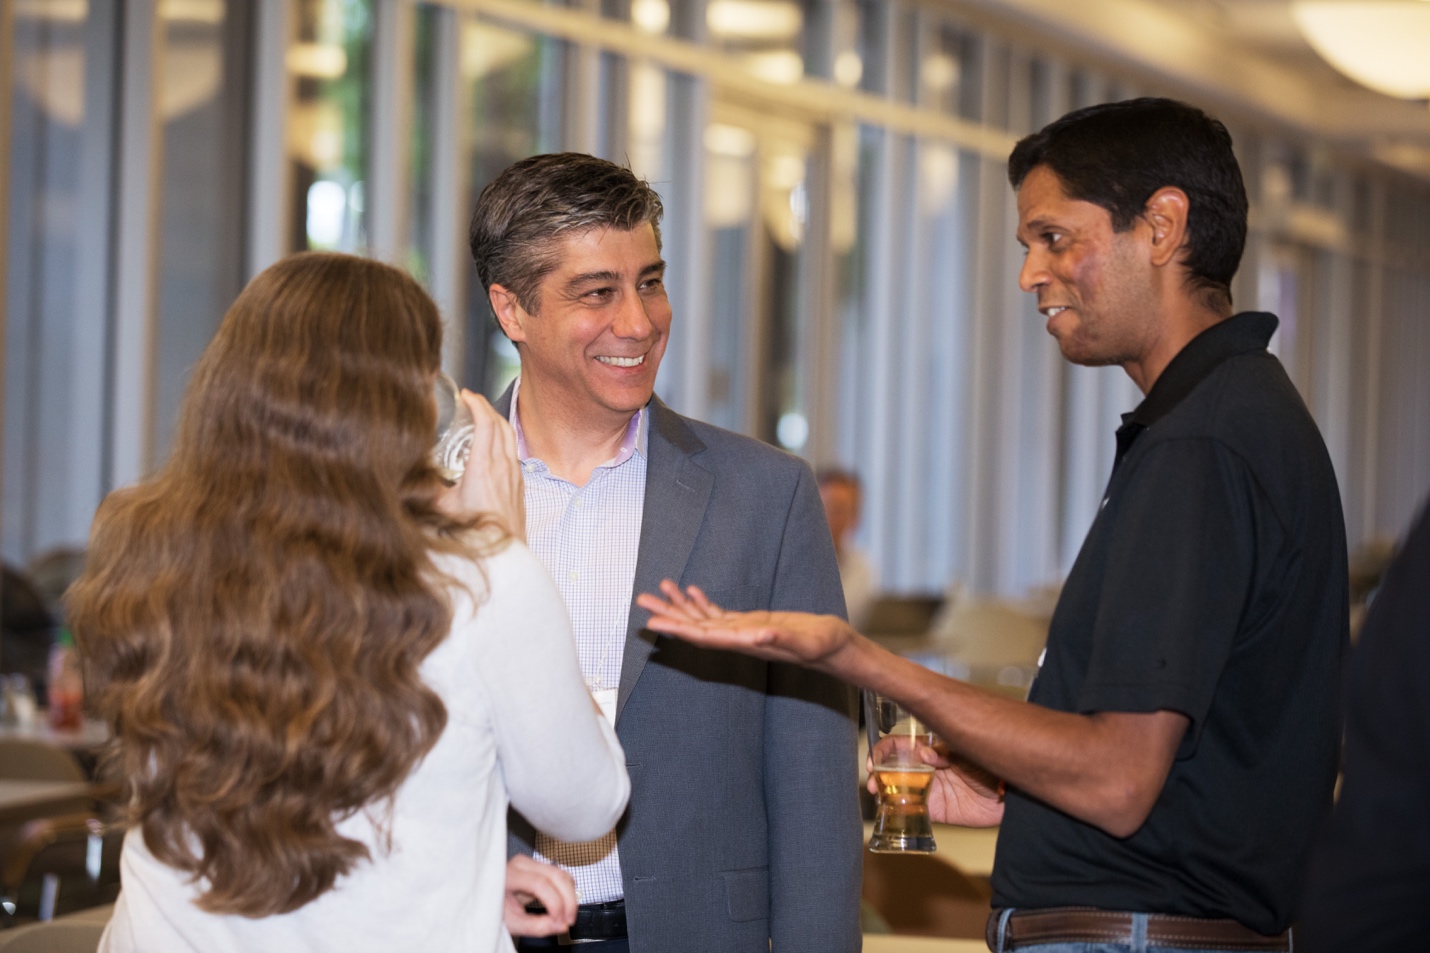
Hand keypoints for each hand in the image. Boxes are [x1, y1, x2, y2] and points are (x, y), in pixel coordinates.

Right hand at [438, 390, 525, 542]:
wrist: (505, 552)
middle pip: (500, 424)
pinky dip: (503, 438)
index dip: (477, 404)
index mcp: (484, 466)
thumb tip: (403, 479)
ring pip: (510, 436)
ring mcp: (515, 474)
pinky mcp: (519, 484)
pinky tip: (493, 446)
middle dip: (486, 407)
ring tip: (482, 418)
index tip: (466, 395)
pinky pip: (513, 451)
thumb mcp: (442, 509)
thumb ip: (424, 491)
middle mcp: (503, 466)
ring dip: (497, 421)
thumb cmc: (475, 533)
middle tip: (472, 401)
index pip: (486, 423)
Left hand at [502, 855, 576, 937]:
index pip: (540, 883)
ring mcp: (531, 863)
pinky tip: (564, 907)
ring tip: (567, 916)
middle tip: (569, 921)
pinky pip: (560, 875)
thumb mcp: (512, 923)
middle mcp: (522, 864)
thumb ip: (536, 926)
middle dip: (568, 900)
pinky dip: (567, 891)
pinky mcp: (539, 867)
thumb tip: (561, 926)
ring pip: (562, 874)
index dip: (554, 903)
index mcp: (510, 875)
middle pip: (556, 875)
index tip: (559, 921)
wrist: (485, 900)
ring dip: (570, 896)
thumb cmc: (494, 909)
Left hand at [635, 581, 854, 666]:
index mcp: (746, 644)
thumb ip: (782, 638)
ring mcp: (742, 631)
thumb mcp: (805, 642)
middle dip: (669, 614)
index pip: (704, 637)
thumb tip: (759, 633)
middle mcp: (738, 639)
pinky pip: (719, 613)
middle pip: (696, 627)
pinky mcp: (750, 623)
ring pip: (704, 619)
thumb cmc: (823, 645)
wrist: (835, 648)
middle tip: (643, 600)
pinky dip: (703, 602)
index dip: (678, 629)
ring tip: (659, 589)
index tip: (654, 624)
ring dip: (681, 605)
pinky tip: (690, 591)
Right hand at [868, 737, 1004, 827]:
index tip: (875, 759)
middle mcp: (927, 768)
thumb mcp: (967, 752)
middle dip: (878, 772)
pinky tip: (890, 810)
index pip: (901, 745)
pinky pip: (913, 810)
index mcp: (931, 748)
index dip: (884, 750)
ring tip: (876, 794)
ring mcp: (930, 789)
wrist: (1010, 793)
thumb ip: (945, 753)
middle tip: (872, 781)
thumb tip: (924, 755)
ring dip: (884, 791)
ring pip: (899, 788)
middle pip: (894, 767)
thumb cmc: (992, 764)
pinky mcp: (936, 810)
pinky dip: (899, 810)